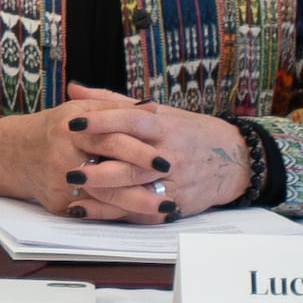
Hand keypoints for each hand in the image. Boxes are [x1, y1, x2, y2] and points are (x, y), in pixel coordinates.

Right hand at [0, 85, 168, 219]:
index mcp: (72, 128)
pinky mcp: (58, 204)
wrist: (15, 152)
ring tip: (165, 208)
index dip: (139, 151)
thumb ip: (117, 108)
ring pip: (103, 199)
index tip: (164, 161)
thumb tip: (153, 108)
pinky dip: (118, 215)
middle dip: (141, 184)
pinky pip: (93, 213)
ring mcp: (58, 183)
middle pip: (108, 173)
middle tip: (171, 192)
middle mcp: (62, 156)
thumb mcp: (82, 110)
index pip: (111, 139)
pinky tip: (142, 216)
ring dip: (136, 205)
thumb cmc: (57, 128)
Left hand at [61, 92, 248, 223]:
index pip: (132, 121)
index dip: (103, 122)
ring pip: (136, 193)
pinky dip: (113, 214)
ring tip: (74, 191)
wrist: (233, 159)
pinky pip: (142, 213)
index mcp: (165, 126)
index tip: (73, 123)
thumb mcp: (158, 112)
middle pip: (133, 164)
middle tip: (69, 169)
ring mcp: (175, 183)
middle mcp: (170, 155)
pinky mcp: (176, 205)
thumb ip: (114, 102)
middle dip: (101, 169)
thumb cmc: (187, 132)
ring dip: (104, 196)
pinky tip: (86, 211)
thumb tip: (73, 88)